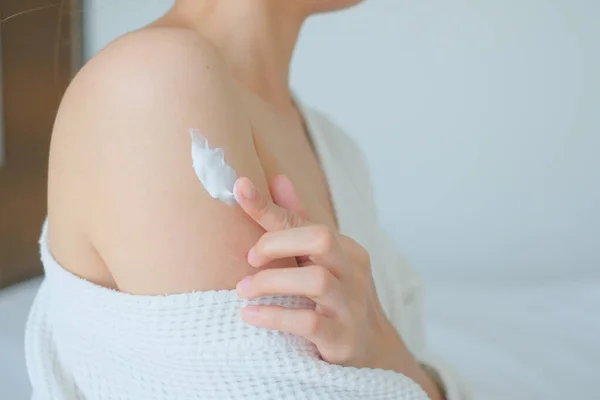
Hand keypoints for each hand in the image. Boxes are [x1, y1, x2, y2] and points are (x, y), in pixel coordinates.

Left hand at [232, 175, 415, 373]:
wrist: (373, 351)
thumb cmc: (338, 299)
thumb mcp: (322, 261)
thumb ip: (299, 223)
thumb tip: (277, 179)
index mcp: (346, 250)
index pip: (307, 221)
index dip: (271, 206)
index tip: (240, 189)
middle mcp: (352, 273)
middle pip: (321, 239)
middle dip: (277, 243)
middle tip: (250, 258)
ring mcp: (350, 306)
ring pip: (316, 281)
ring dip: (271, 282)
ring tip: (243, 290)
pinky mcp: (342, 338)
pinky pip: (309, 322)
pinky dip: (275, 316)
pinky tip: (251, 316)